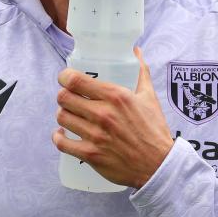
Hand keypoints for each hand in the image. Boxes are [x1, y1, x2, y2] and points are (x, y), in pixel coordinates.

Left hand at [53, 48, 173, 188]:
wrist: (159, 165)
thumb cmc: (154, 130)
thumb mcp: (149, 97)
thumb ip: (140, 72)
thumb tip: (135, 51)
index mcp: (115, 96)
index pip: (76, 80)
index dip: (64, 77)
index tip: (65, 79)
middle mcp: (103, 114)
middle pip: (64, 98)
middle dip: (64, 96)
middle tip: (69, 98)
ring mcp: (95, 135)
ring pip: (62, 117)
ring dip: (63, 115)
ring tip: (70, 115)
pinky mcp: (90, 155)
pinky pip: (62, 143)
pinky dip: (58, 137)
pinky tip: (62, 134)